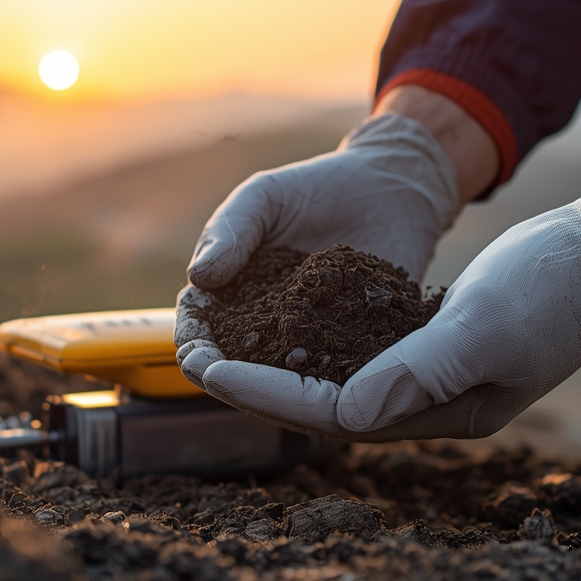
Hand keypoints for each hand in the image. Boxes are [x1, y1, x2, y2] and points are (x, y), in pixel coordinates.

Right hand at [174, 112, 460, 376]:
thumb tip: (198, 276)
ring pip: (283, 377)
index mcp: (231, 293)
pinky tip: (328, 385)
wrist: (387, 188)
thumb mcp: (264, 198)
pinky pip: (339, 371)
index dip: (192, 340)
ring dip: (272, 389)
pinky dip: (330, 381)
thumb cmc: (315, 189)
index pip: (200, 324)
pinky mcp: (355, 348)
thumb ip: (231, 230)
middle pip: (234, 361)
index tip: (194, 352)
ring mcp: (310, 341)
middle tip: (220, 382)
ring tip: (269, 392)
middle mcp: (265, 326)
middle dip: (221, 375)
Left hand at [184, 169, 580, 439]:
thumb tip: (347, 412)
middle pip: (317, 406)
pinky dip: (307, 341)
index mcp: (437, 410)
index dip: (263, 392)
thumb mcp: (487, 325)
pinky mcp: (427, 347)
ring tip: (214, 340)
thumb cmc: (553, 291)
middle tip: (188, 356)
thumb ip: (419, 369)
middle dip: (251, 384)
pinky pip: (351, 354)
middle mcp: (425, 405)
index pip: (329, 412)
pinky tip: (273, 322)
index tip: (207, 369)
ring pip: (329, 381)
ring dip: (271, 363)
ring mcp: (427, 378)